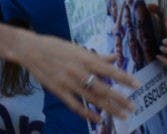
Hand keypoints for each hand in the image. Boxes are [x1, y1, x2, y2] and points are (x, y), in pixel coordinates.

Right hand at [18, 34, 137, 123]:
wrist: (29, 49)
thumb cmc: (54, 46)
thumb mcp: (75, 47)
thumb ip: (96, 56)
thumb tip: (115, 58)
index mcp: (84, 58)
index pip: (109, 70)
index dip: (124, 78)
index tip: (137, 85)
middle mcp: (78, 71)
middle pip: (104, 88)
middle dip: (120, 99)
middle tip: (133, 107)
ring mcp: (68, 82)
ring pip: (93, 99)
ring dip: (109, 109)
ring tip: (123, 116)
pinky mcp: (58, 91)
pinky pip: (76, 105)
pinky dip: (88, 114)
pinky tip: (98, 119)